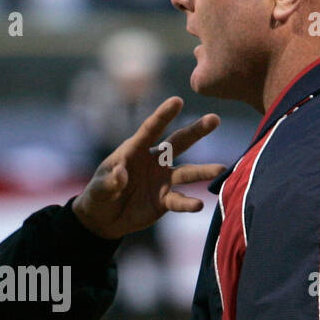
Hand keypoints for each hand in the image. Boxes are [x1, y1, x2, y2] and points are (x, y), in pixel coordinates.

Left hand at [71, 96, 222, 239]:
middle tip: (215, 119)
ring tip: (221, 169)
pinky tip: (199, 205)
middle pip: (177, 143)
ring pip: (186, 172)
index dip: (163, 116)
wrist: (104, 219)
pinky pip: (179, 200)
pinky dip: (188, 203)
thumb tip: (121, 175)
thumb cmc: (99, 195)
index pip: (150, 130)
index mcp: (134, 150)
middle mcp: (153, 161)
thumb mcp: (98, 189)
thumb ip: (109, 182)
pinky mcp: (165, 200)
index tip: (178, 101)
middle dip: (196, 131)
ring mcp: (162, 180)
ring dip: (203, 171)